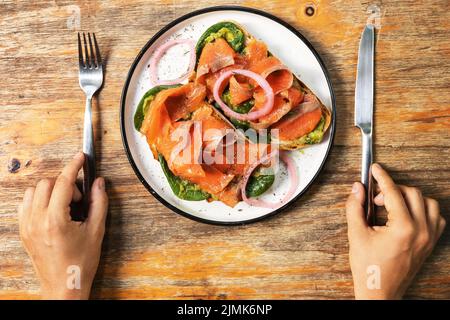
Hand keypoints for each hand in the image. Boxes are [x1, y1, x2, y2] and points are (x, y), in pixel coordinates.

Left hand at [18, 152, 107, 299]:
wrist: (64, 286)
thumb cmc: (81, 263)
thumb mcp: (96, 231)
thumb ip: (99, 203)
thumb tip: (99, 183)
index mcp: (55, 220)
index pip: (62, 183)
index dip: (73, 166)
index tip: (80, 158)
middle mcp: (37, 221)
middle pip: (47, 184)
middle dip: (65, 184)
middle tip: (78, 199)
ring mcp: (27, 226)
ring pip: (34, 191)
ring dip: (50, 191)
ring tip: (65, 206)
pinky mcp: (24, 231)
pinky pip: (26, 204)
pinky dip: (39, 200)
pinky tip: (52, 209)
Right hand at [346, 163, 445, 298]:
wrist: (379, 291)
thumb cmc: (368, 267)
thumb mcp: (356, 234)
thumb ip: (355, 207)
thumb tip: (357, 188)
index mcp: (402, 228)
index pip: (393, 192)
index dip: (382, 177)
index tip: (375, 169)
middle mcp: (420, 231)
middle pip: (412, 193)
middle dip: (392, 190)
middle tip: (375, 198)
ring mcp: (428, 238)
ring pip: (429, 203)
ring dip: (410, 198)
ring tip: (392, 205)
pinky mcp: (431, 244)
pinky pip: (436, 218)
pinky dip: (424, 210)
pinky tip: (407, 214)